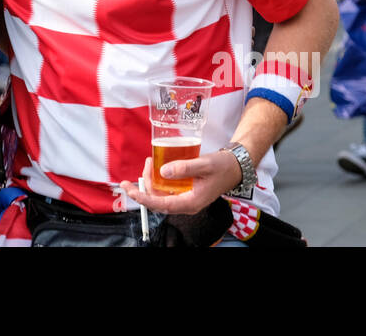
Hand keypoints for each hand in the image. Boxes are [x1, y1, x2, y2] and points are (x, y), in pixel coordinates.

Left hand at [120, 149, 242, 214]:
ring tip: (150, 161)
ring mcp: (185, 199)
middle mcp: (186, 204)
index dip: (144, 199)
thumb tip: (162, 171)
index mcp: (191, 202)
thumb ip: (184, 168)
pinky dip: (159, 179)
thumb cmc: (222, 167)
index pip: (161, 205)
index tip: (131, 191)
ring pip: (161, 194)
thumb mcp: (203, 165)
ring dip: (152, 180)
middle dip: (145, 186)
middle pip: (158, 200)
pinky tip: (157, 166)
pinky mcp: (185, 192)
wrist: (234, 168)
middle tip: (144, 165)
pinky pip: (166, 189)